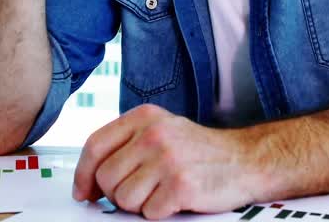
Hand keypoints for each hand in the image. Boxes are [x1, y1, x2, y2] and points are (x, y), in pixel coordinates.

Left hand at [72, 104, 261, 218]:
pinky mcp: (181, 185)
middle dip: (115, 194)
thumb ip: (126, 146)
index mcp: (144, 117)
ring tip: (161, 192)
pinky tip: (175, 199)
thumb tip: (88, 180)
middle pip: (106, 178)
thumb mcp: (161, 131)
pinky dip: (159, 213)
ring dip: (139, 205)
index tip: (82, 192)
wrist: (246, 160)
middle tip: (139, 193)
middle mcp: (153, 134)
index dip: (82, 174)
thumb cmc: (199, 151)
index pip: (95, 146)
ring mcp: (167, 159)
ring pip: (123, 199)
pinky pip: (148, 213)